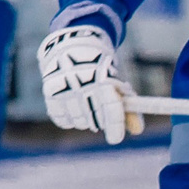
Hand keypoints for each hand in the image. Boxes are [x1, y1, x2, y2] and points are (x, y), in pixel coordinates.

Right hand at [38, 15, 141, 142]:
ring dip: (85, 120)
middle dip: (100, 121)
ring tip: (85, 104)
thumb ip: (128, 109)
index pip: (112, 110)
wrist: (73, 50)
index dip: (115, 128)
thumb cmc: (100, 72)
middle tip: (100, 112)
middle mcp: (84, 84)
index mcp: (105, 81)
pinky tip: (71, 106)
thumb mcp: (117, 86)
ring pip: (79, 123)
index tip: (115, 139)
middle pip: (95, 121)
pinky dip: (68, 119)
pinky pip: (62, 121)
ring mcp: (65, 89)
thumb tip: (137, 131)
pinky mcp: (50, 93)